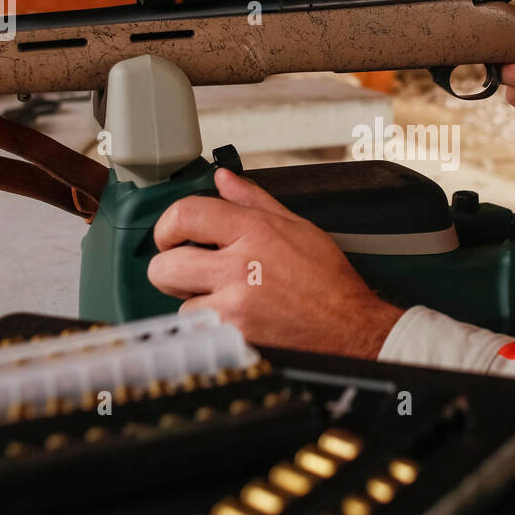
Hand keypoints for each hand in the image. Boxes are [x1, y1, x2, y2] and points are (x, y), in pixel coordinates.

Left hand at [147, 168, 404, 357]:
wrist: (349, 327)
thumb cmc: (327, 280)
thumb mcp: (297, 227)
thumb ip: (253, 200)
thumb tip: (223, 179)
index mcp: (255, 231)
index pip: (185, 215)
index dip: (167, 226)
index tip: (171, 236)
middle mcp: (240, 266)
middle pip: (165, 265)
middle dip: (172, 268)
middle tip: (190, 270)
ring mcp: (235, 305)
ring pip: (181, 303)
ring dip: (196, 301)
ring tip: (226, 298)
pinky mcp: (235, 336)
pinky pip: (200, 329)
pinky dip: (211, 325)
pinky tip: (236, 318)